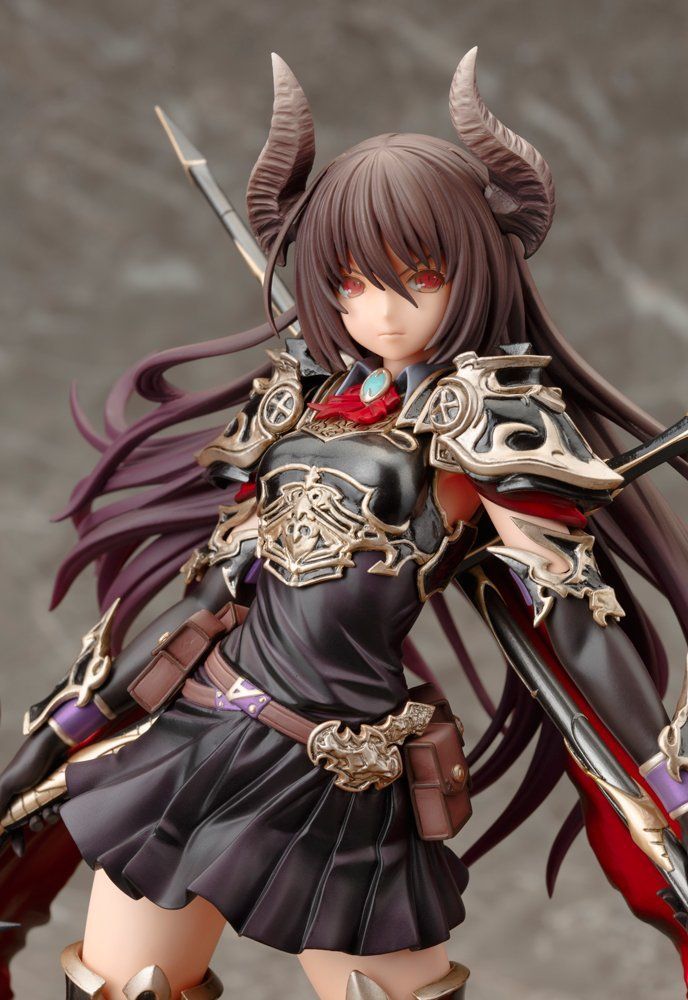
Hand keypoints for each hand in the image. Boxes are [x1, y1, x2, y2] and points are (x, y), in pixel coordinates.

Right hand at [0, 727, 69, 855]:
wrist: (54, 744)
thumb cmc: (29, 761)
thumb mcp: (8, 783)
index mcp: (8, 797)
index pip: (7, 823)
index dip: (13, 838)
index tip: (20, 851)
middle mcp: (23, 796)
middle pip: (26, 822)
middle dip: (33, 826)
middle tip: (38, 820)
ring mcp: (40, 793)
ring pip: (43, 816)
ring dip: (47, 818)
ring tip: (51, 810)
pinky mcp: (55, 790)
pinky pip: (55, 807)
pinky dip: (57, 810)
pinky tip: (60, 805)